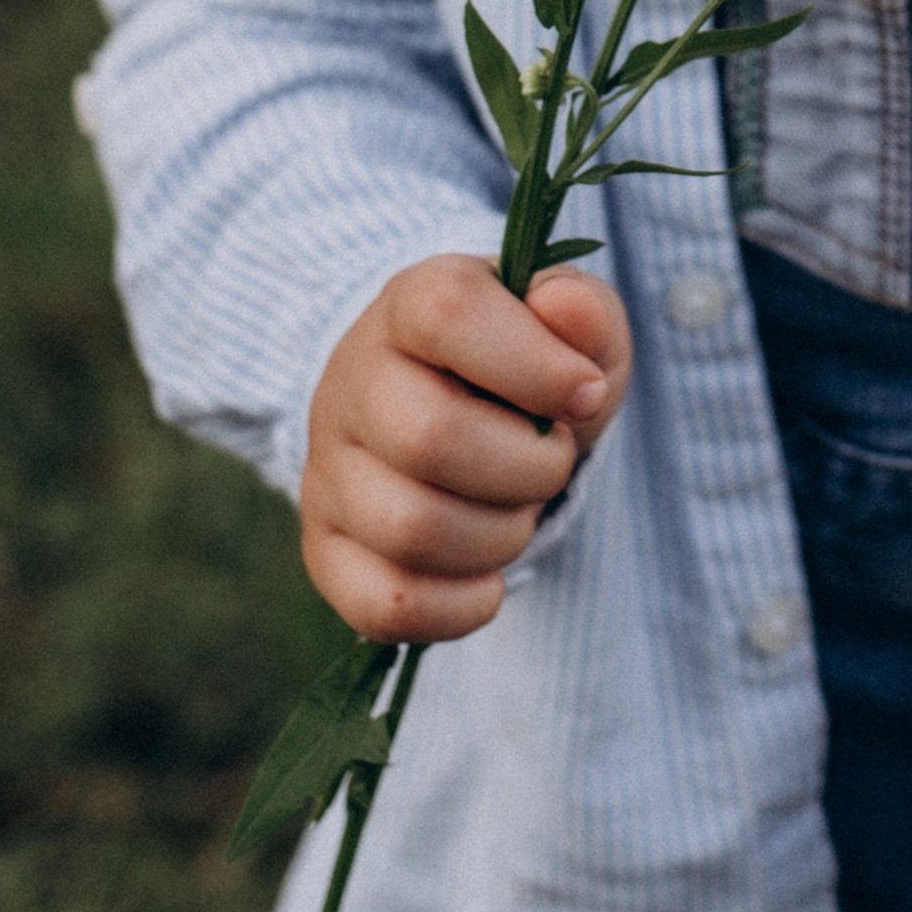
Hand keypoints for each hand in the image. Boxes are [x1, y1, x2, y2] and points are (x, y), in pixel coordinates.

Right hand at [301, 256, 631, 643]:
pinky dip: (460, 606)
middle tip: (552, 460)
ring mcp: (326, 471)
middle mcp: (350, 383)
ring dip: (501, 538)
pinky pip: (385, 605)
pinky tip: (488, 577)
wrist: (462, 415)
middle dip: (530, 468)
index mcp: (410, 305)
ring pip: (410, 530)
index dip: (537, 366)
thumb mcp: (571, 323)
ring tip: (518, 511)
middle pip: (431, 438)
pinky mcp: (325, 551)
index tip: (586, 392)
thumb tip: (566, 309)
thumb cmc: (527, 364)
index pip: (449, 314)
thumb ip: (582, 309)